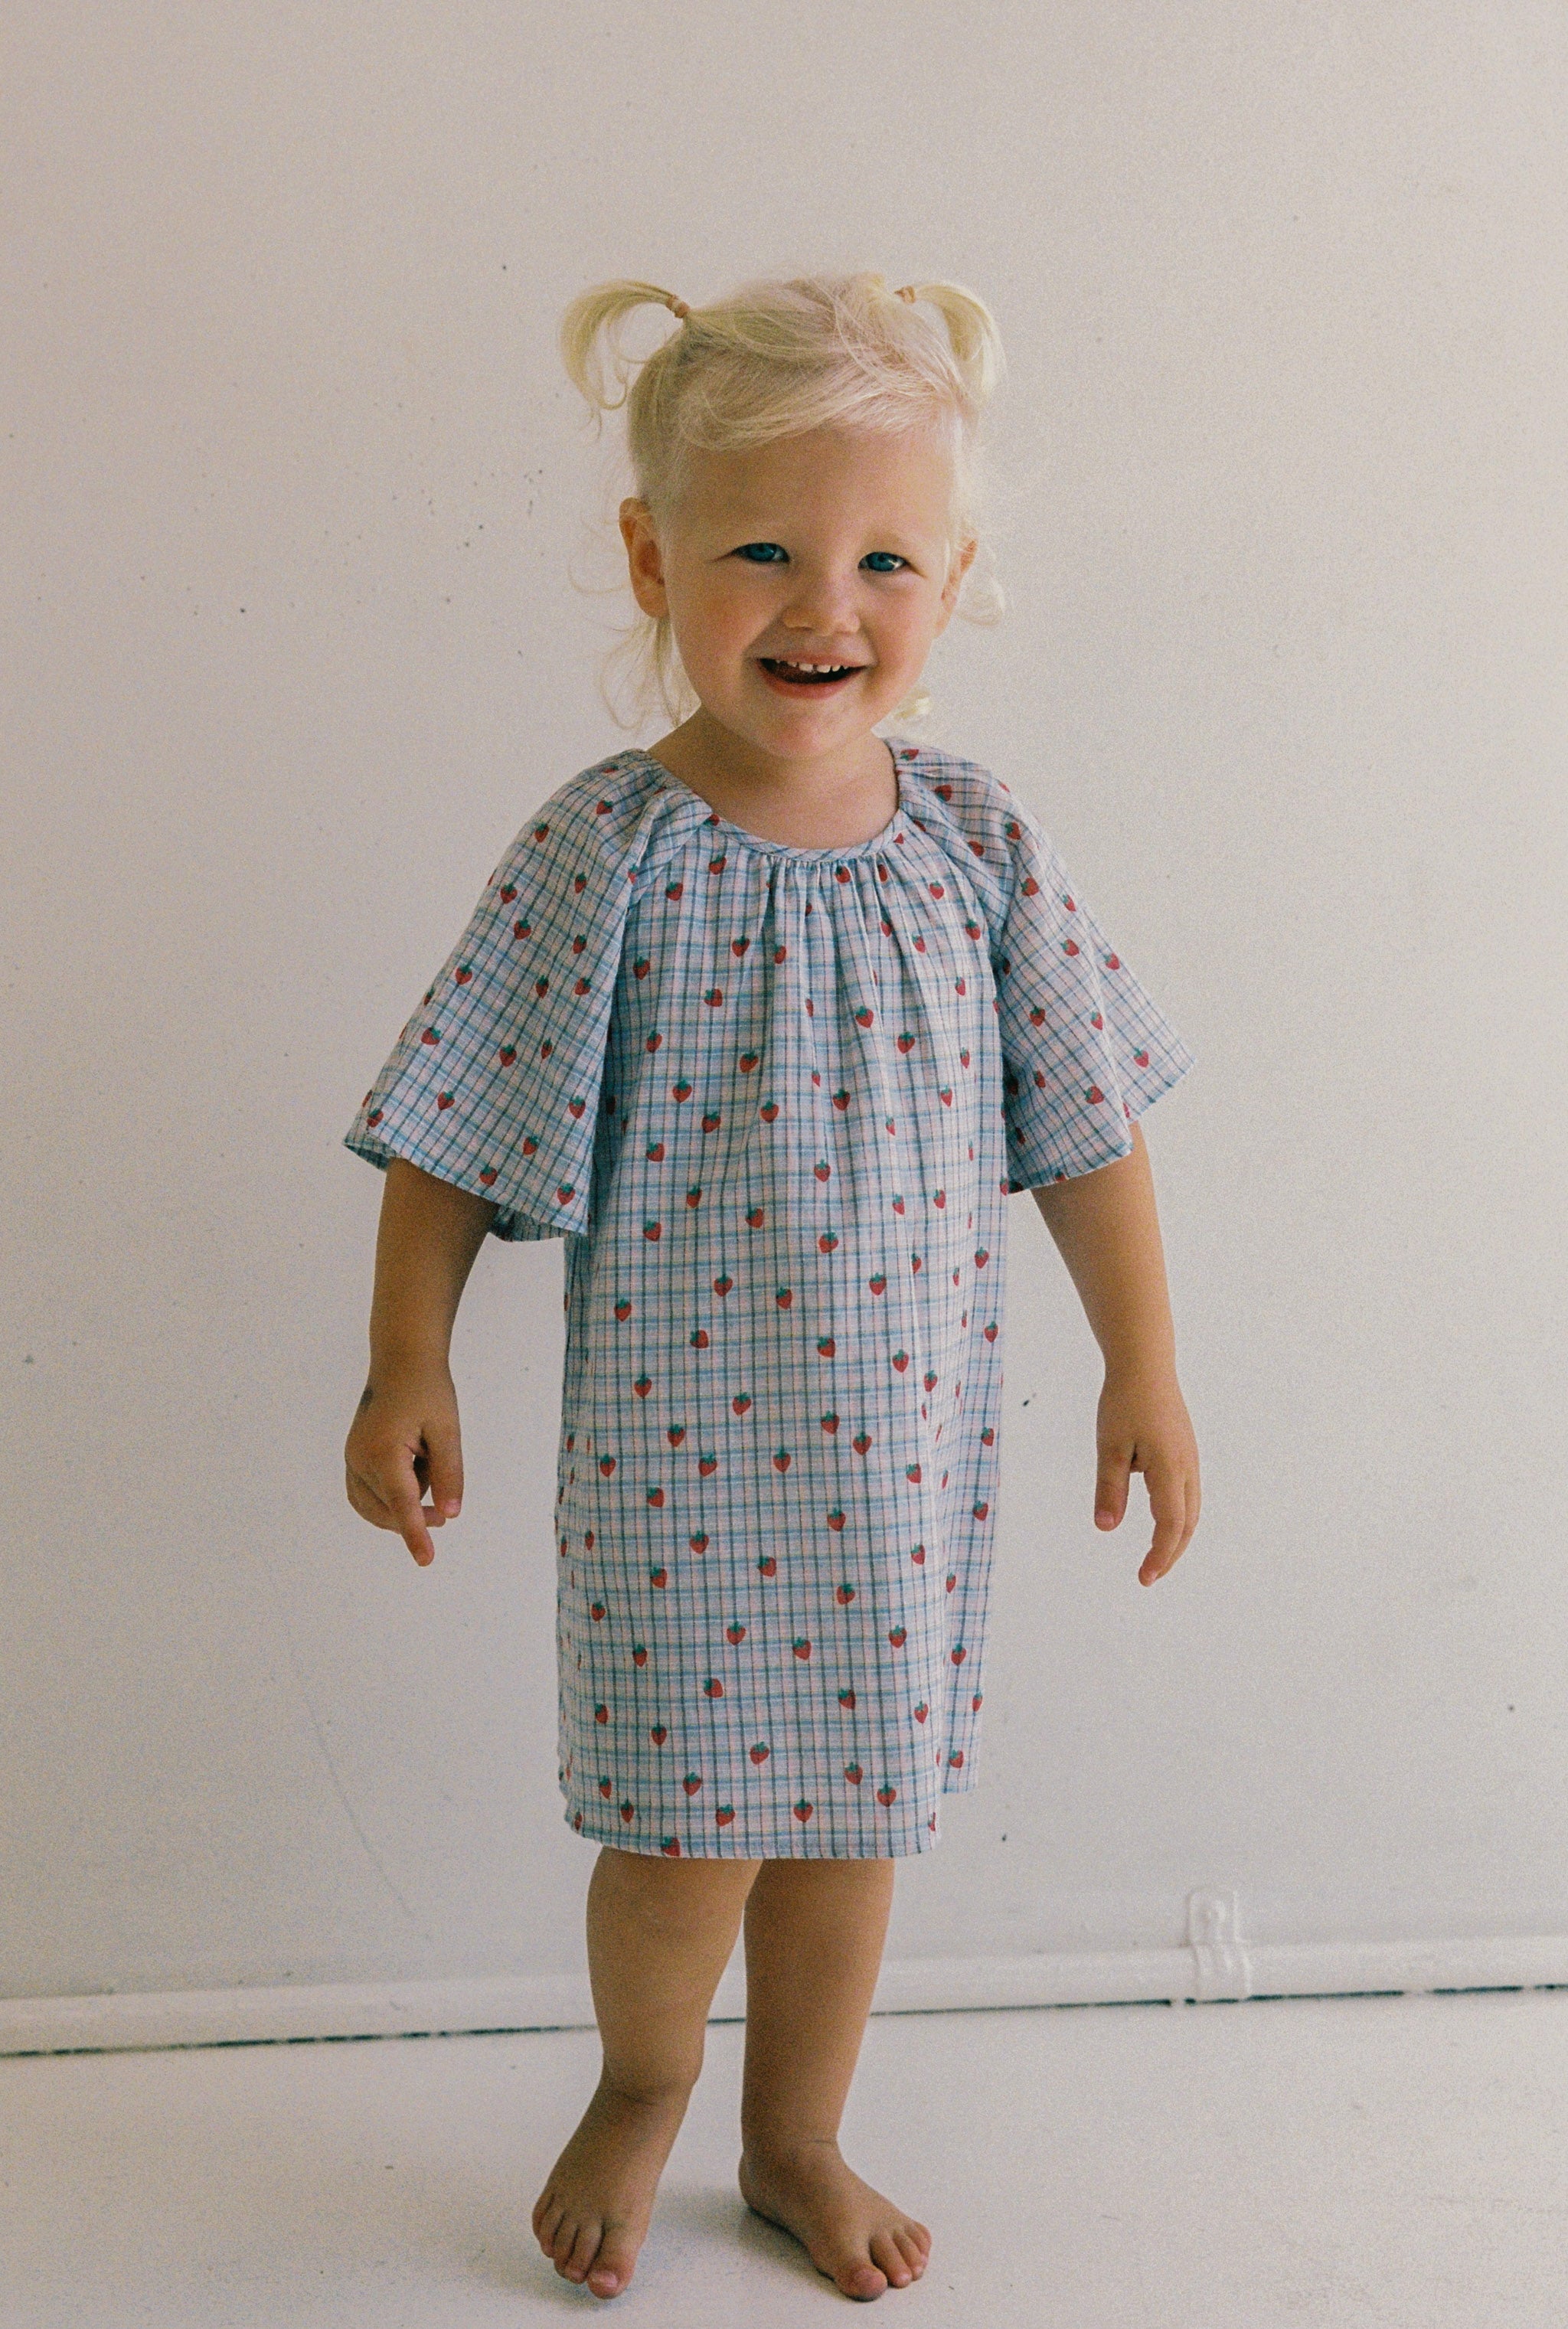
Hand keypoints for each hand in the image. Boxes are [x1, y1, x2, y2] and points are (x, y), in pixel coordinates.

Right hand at [344, 1360, 464, 1566]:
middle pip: (387, 1509)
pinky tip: (413, 1481)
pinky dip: (389, 1500)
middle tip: (445, 1512)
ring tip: (427, 1472)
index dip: (415, 1534)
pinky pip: (366, 1495)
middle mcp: (359, 1458)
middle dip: (416, 1516)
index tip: (426, 1560)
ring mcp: (352, 1459)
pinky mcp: (353, 1458)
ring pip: (375, 1506)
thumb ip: (449, 1473)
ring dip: (402, 1506)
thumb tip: (451, 1514)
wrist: (401, 1361)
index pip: (402, 1505)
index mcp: (383, 1451)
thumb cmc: (428, 1391)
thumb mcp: (448, 1430)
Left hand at [1093, 1364, 1199, 1585]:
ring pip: (1191, 1510)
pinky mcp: (1185, 1452)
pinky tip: (1162, 1521)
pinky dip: (1178, 1516)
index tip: (1144, 1578)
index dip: (1159, 1555)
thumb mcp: (1109, 1446)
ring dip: (1176, 1537)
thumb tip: (1106, 1528)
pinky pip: (1188, 1494)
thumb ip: (1109, 1489)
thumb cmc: (1123, 1402)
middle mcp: (1187, 1468)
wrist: (1145, 1365)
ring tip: (1156, 1557)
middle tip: (1148, 1576)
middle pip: (1187, 1524)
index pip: (1170, 1525)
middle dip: (1170, 1554)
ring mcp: (1190, 1459)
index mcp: (1170, 1469)